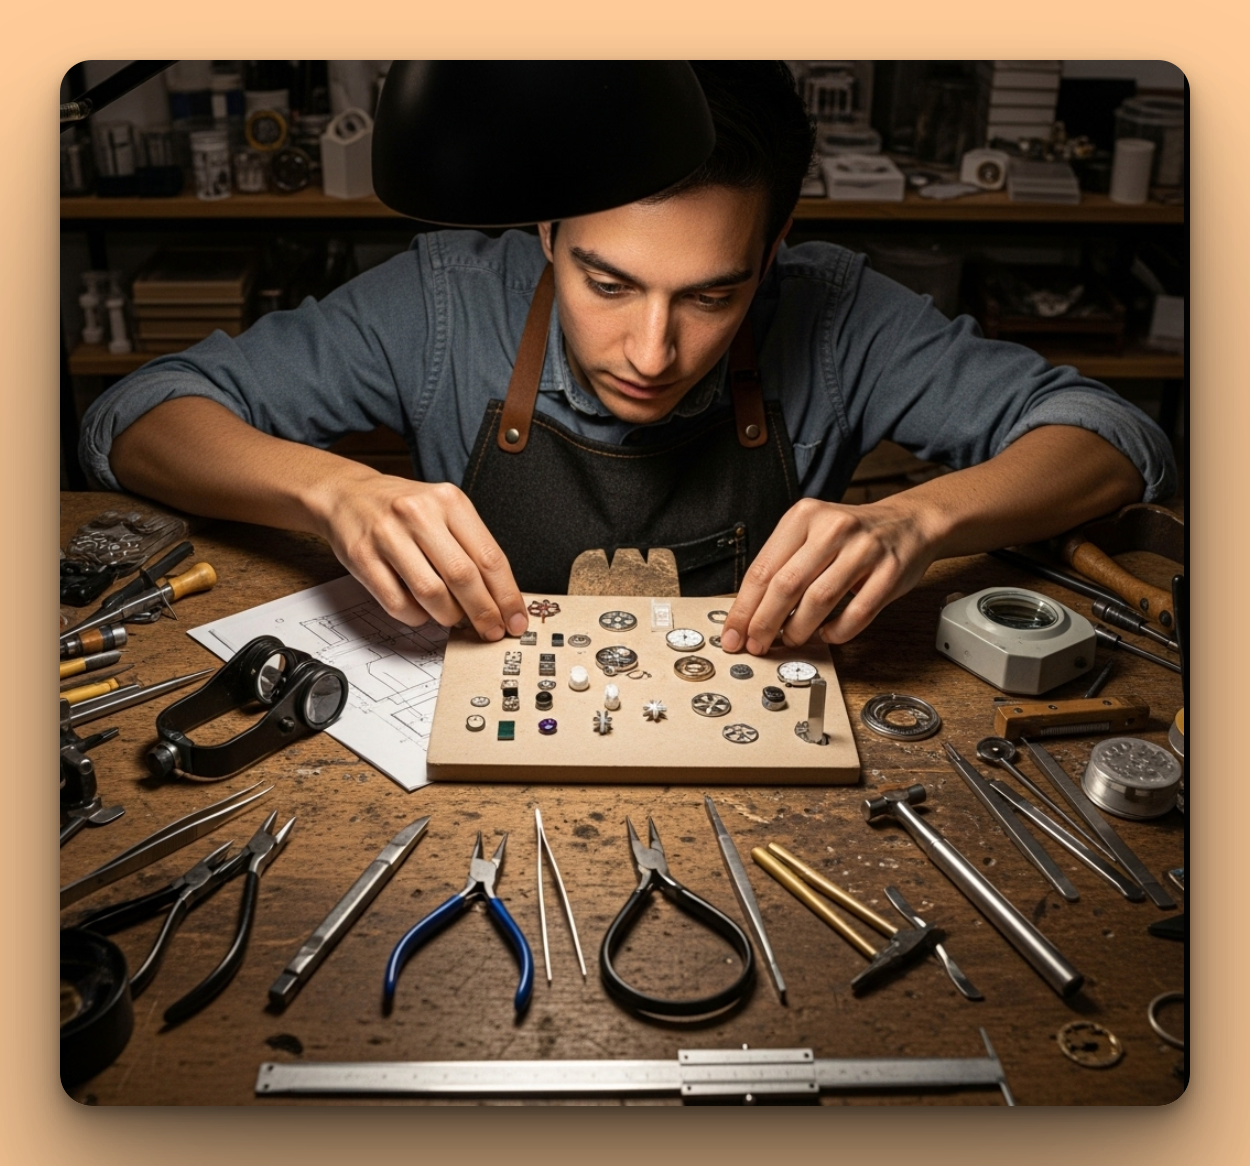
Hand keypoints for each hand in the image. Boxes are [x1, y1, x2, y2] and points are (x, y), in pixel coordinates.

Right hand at [313, 471, 528, 640]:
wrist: (347, 494)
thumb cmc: (403, 509)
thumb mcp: (443, 511)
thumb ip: (471, 547)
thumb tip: (499, 598)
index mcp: (449, 501)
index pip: (490, 556)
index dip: (507, 595)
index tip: (516, 619)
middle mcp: (419, 514)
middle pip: (463, 577)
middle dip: (483, 612)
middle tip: (492, 631)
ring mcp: (387, 535)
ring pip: (431, 594)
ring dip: (449, 617)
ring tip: (455, 620)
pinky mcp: (362, 558)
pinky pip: (398, 603)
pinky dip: (416, 617)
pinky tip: (423, 613)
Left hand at [720, 496, 938, 652]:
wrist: (907, 523)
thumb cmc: (850, 537)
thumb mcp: (811, 534)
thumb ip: (783, 566)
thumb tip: (749, 614)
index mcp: (804, 516)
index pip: (763, 569)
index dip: (744, 608)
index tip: (733, 634)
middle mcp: (833, 528)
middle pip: (786, 585)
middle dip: (765, 623)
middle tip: (756, 644)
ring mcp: (864, 549)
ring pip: (819, 601)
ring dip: (799, 630)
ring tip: (791, 640)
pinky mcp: (889, 572)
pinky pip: (856, 613)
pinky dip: (836, 631)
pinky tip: (827, 634)